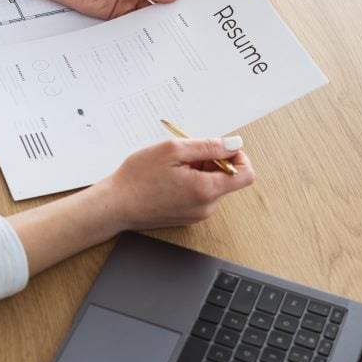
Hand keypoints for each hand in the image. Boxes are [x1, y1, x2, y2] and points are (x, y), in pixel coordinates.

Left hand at [51, 0, 189, 19]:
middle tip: (188, 20)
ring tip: (174, 31)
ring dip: (160, 21)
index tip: (195, 1)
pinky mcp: (119, 15)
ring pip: (151, 13)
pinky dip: (144, 30)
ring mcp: (130, 1)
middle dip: (174, 8)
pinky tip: (152, 36)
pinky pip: (136, 24)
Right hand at [97, 137, 254, 230]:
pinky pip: (200, 195)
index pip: (246, 174)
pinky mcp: (187, 217)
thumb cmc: (138, 177)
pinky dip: (191, 182)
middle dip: (211, 162)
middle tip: (184, 156)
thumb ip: (208, 146)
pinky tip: (169, 179)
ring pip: (212, 185)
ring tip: (172, 168)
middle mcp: (207, 207)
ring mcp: (197, 214)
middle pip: (227, 178)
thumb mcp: (173, 150)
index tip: (218, 148)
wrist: (115, 205)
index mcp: (206, 190)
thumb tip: (234, 144)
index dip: (238, 157)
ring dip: (199, 171)